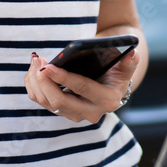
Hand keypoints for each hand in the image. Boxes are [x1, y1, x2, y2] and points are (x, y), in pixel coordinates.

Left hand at [24, 50, 138, 123]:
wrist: (110, 83)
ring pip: (47, 102)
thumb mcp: (125, 66)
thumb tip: (132, 53)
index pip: (81, 88)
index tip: (48, 66)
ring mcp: (74, 114)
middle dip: (44, 81)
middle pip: (60, 101)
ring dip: (36, 82)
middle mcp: (90, 112)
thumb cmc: (116, 69)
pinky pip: (42, 101)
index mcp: (107, 100)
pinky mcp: (62, 111)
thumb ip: (130, 62)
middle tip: (37, 61)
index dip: (63, 77)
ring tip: (35, 61)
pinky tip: (33, 70)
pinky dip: (34, 85)